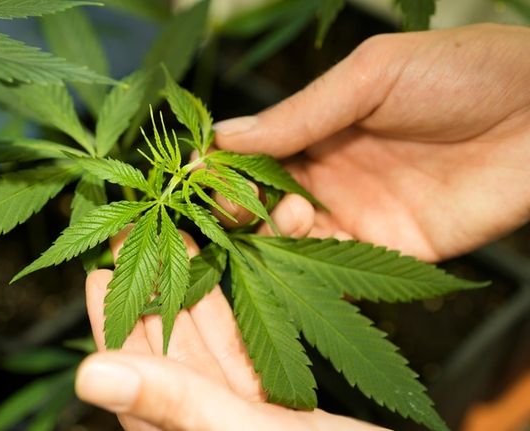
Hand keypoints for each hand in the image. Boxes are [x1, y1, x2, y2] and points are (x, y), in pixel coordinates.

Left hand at [75, 231, 384, 430]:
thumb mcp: (238, 429)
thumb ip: (171, 401)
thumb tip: (88, 374)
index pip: (133, 381)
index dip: (113, 326)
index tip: (99, 275)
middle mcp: (209, 429)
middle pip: (167, 358)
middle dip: (152, 297)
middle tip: (138, 244)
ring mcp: (246, 423)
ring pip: (208, 353)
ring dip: (194, 301)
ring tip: (180, 247)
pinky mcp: (285, 417)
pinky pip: (250, 360)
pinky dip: (240, 321)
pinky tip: (230, 285)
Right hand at [213, 23, 529, 261]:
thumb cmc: (464, 73)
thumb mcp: (372, 76)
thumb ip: (301, 113)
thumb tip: (223, 136)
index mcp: (323, 126)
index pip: (256, 151)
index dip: (224, 164)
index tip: (193, 174)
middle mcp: (332, 173)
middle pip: (264, 198)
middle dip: (237, 204)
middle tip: (226, 206)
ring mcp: (359, 213)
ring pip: (291, 236)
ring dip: (270, 232)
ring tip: (282, 214)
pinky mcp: (391, 251)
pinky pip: (337, 267)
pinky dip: (307, 263)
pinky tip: (296, 246)